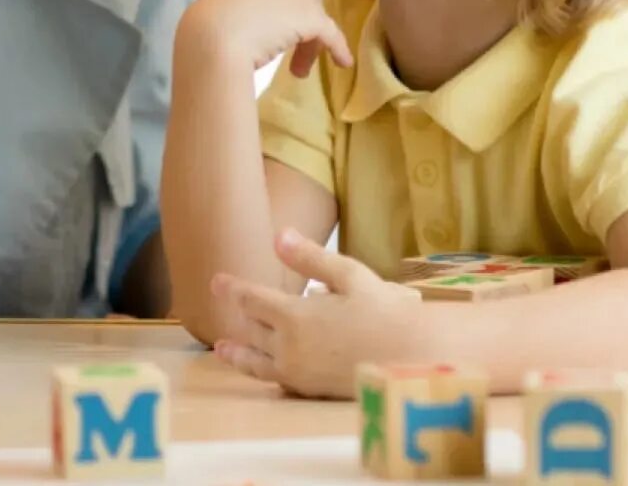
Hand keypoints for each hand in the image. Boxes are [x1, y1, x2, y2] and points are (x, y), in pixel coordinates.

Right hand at [179, 0, 352, 77]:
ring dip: (310, 46)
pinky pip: (330, 35)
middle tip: (290, 59)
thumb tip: (266, 36)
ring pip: (317, 19)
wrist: (212, 41)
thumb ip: (247, 15)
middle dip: (304, 23)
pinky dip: (337, 50)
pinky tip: (342, 63)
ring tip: (295, 71)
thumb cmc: (207, 34)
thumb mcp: (223, 16)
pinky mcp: (309, 16)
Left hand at [211, 229, 425, 398]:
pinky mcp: (310, 390)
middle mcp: (288, 346)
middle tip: (229, 306)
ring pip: (257, 360)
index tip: (216, 281)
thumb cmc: (385, 312)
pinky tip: (264, 370)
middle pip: (253, 329)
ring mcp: (298, 372)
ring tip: (222, 350)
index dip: (232, 288)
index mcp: (294, 315)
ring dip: (238, 353)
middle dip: (241, 316)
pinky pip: (276, 380)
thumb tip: (278, 236)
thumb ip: (310, 259)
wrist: (411, 362)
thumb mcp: (349, 276)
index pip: (251, 299)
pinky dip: (262, 372)